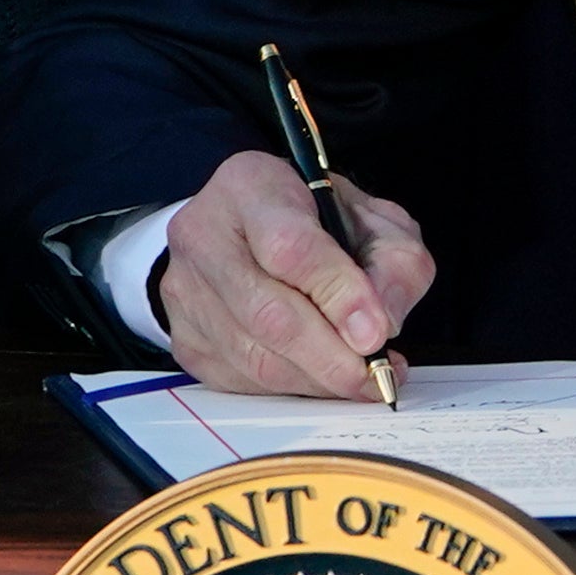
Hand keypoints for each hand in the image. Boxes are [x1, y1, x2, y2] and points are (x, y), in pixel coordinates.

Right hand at [155, 149, 433, 399]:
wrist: (247, 228)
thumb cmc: (314, 220)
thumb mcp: (370, 218)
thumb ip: (392, 262)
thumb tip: (383, 323)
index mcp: (250, 186)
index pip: (290, 247)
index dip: (337, 294)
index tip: (376, 331)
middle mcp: (204, 235)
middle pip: (268, 313)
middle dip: (330, 355)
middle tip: (374, 375)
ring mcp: (185, 289)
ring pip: (253, 355)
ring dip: (315, 379)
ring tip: (359, 380)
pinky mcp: (183, 336)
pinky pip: (240, 379)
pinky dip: (290, 387)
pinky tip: (321, 379)